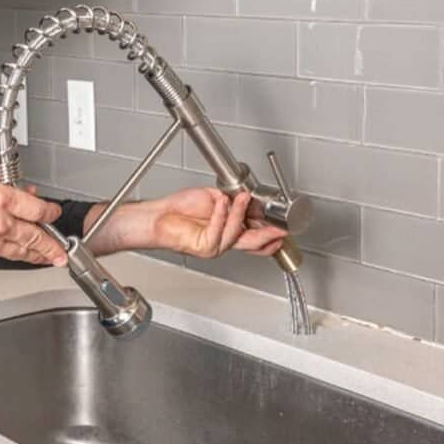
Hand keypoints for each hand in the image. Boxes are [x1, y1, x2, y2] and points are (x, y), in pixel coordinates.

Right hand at [0, 176, 66, 265]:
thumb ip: (4, 192)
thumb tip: (24, 195)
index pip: (36, 208)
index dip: (50, 213)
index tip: (54, 214)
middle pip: (35, 234)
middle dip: (51, 243)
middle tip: (61, 249)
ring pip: (23, 249)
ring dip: (39, 255)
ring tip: (50, 259)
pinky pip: (5, 256)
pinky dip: (17, 256)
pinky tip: (23, 257)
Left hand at [150, 188, 286, 257]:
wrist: (160, 214)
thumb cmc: (183, 209)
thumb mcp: (217, 200)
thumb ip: (235, 203)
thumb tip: (252, 200)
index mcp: (230, 232)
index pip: (257, 239)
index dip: (272, 236)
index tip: (284, 228)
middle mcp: (224, 242)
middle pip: (254, 243)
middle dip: (268, 234)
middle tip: (279, 227)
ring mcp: (214, 246)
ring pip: (236, 233)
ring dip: (239, 213)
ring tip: (239, 197)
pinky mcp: (203, 246)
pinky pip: (217, 230)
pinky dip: (220, 214)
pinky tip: (221, 203)